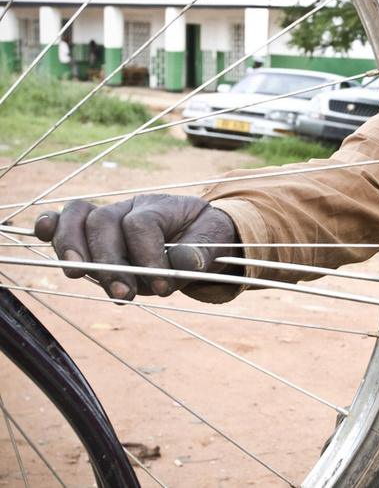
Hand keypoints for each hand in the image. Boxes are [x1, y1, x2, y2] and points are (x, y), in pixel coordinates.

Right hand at [34, 194, 237, 300]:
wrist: (200, 235)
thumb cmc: (205, 236)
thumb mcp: (215, 240)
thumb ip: (201, 251)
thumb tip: (182, 264)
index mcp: (161, 206)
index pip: (140, 224)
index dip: (148, 255)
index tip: (165, 286)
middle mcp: (129, 208)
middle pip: (103, 222)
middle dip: (109, 261)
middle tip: (125, 294)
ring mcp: (107, 219)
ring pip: (78, 220)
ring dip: (74, 249)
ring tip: (77, 274)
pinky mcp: (92, 235)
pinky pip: (64, 221)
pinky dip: (51, 227)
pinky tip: (42, 235)